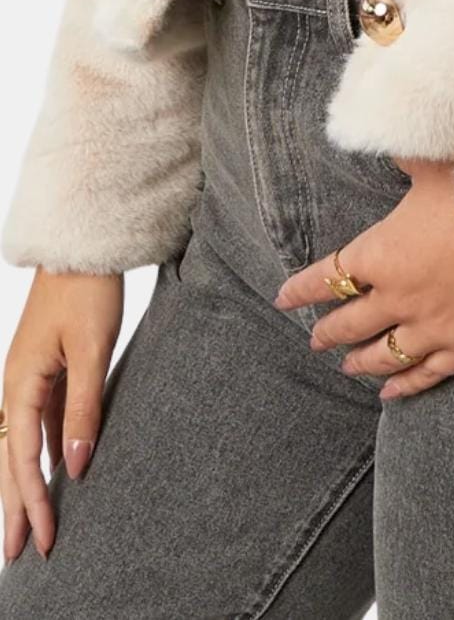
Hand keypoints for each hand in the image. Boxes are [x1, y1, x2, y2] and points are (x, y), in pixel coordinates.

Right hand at [2, 268, 122, 560]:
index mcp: (20, 382)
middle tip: (21, 556)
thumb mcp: (93, 349)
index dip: (32, 502)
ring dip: (26, 485)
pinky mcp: (47, 368)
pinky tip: (55, 473)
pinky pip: (40, 422)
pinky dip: (42, 453)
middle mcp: (16, 384)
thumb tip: (76, 465)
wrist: (84, 244)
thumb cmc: (88, 290)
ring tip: (32, 525)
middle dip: (16, 508)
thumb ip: (85, 406)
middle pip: (11, 459)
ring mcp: (30, 377)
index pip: (22, 459)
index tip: (44, 541)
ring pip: (23, 443)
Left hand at [274, 158, 453, 399]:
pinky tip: (392, 392)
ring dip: (361, 361)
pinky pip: (427, 372)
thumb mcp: (433, 161)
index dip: (303, 288)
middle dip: (329, 330)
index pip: (329, 275)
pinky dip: (406, 384)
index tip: (284, 298)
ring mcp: (432, 326)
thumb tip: (387, 135)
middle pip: (351, 322)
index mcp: (381, 252)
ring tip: (346, 366)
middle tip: (315, 338)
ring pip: (385, 354)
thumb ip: (404, 155)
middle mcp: (398, 296)